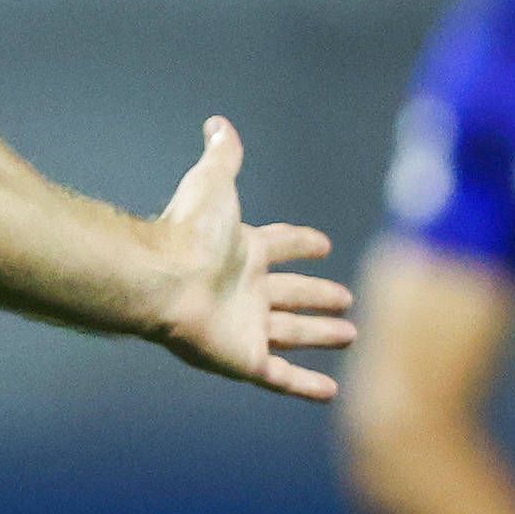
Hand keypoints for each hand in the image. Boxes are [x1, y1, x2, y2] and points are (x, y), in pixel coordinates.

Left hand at [148, 120, 355, 402]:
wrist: (164, 278)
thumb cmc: (188, 232)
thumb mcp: (213, 184)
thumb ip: (223, 156)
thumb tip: (218, 122)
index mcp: (241, 251)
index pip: (279, 245)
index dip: (300, 243)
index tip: (322, 243)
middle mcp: (243, 289)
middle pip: (290, 293)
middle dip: (316, 295)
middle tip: (345, 299)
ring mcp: (244, 327)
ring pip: (292, 333)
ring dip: (320, 334)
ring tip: (350, 334)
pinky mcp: (244, 360)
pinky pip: (282, 377)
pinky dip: (306, 386)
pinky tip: (331, 392)